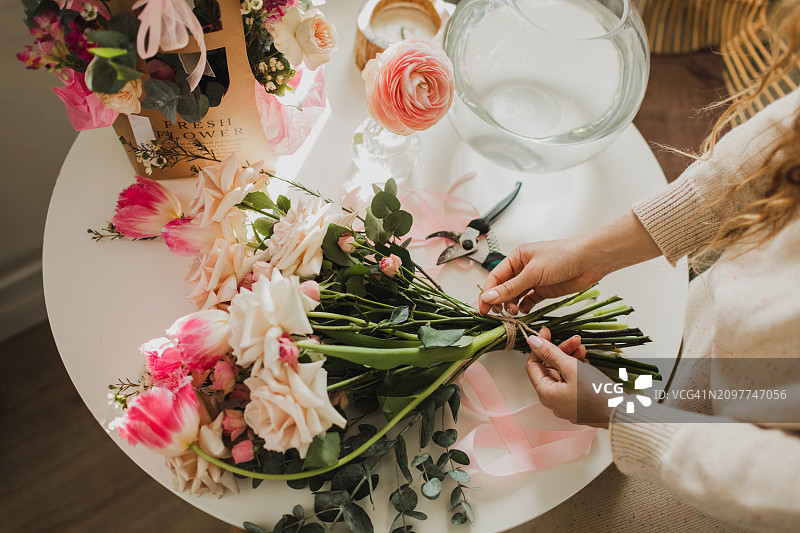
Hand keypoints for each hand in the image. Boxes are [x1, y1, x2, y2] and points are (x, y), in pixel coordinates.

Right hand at [479, 238, 600, 314]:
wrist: (591, 260)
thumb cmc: (564, 256)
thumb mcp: (533, 273)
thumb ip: (510, 288)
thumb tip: (489, 297)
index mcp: (517, 257)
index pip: (496, 277)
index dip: (488, 293)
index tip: (483, 308)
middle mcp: (523, 268)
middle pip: (504, 288)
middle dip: (499, 301)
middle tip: (498, 314)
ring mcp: (534, 280)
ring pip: (515, 296)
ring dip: (511, 305)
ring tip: (513, 312)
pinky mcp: (544, 290)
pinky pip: (528, 300)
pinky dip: (524, 307)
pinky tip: (524, 311)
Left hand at [525, 327, 614, 428]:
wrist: (621, 413)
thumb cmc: (596, 393)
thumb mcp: (571, 367)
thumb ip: (550, 353)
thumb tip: (532, 341)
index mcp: (546, 394)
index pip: (533, 365)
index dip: (539, 347)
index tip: (546, 332)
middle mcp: (553, 400)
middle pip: (550, 369)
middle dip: (561, 351)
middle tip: (574, 340)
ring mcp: (566, 402)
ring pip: (563, 374)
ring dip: (571, 358)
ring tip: (583, 349)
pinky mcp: (579, 402)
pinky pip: (573, 382)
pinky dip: (578, 370)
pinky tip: (586, 362)